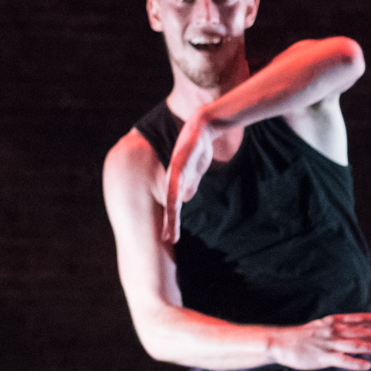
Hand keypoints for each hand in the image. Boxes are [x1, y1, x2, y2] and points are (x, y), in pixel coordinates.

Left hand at [161, 111, 226, 244]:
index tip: (171, 238)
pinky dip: (175, 193)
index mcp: (175, 183)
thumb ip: (189, 186)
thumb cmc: (197, 151)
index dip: (171, 222)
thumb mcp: (194, 174)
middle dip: (169, 223)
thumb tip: (183, 200)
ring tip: (170, 229)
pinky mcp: (179, 163)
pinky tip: (176, 204)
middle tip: (168, 240)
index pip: (172, 207)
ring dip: (171, 214)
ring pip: (171, 197)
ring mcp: (175, 171)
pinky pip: (176, 180)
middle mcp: (172, 179)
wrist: (202, 129)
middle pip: (169, 205)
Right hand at [269, 312, 370, 370]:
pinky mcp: (323, 358)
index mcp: (334, 321)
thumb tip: (365, 326)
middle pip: (361, 333)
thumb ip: (343, 325)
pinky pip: (342, 361)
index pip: (359, 319)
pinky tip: (367, 365)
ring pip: (355, 345)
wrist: (281, 342)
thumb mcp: (324, 325)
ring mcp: (329, 344)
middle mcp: (333, 331)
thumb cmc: (304, 335)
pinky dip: (355, 363)